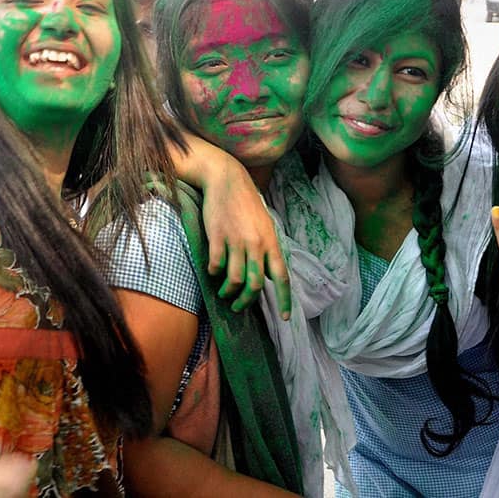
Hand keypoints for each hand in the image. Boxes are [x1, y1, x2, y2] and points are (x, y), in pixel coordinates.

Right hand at [168, 137, 290, 319]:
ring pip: (234, 279)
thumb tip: (270, 276)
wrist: (227, 179)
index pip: (282, 277)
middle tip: (239, 306)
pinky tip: (213, 273)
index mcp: (272, 242)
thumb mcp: (265, 225)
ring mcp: (236, 240)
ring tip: (224, 294)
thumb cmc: (247, 203)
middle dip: (247, 301)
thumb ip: (269, 250)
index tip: (286, 319)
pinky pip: (216, 266)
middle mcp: (257, 244)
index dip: (285, 300)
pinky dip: (214, 274)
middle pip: (256, 284)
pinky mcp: (217, 237)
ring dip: (228, 292)